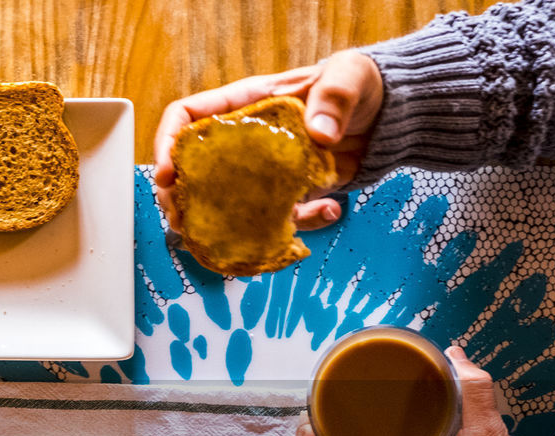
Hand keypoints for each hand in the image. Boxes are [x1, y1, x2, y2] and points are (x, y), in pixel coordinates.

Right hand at [153, 50, 383, 232]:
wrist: (388, 118)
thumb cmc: (358, 87)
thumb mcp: (348, 77)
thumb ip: (335, 96)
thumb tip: (319, 133)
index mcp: (246, 105)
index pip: (187, 118)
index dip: (167, 144)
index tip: (166, 173)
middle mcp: (245, 142)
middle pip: (191, 169)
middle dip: (180, 199)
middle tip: (183, 221)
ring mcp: (263, 173)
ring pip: (224, 205)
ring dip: (224, 228)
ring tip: (239, 240)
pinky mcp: (288, 196)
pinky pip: (277, 222)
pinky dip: (297, 229)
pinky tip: (328, 212)